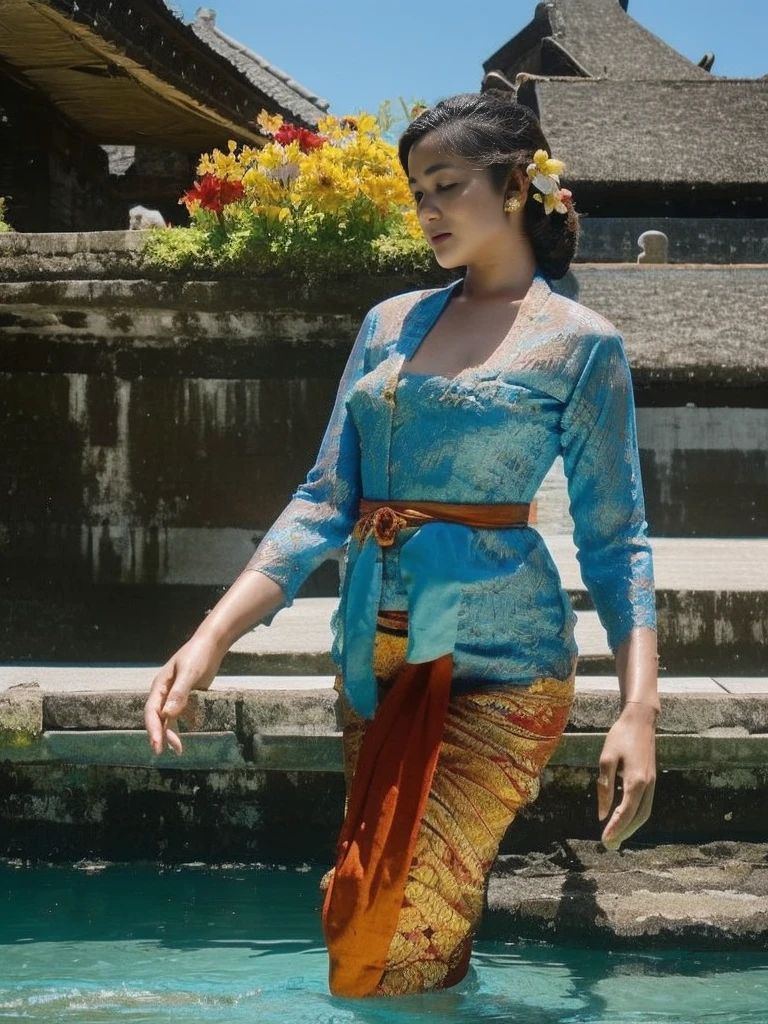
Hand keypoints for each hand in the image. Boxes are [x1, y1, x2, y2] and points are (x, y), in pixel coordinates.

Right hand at [144, 634, 224, 754]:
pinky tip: (192, 731)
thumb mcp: (189, 673)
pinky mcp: (187, 696)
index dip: (153, 729)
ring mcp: (175, 695)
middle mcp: (164, 692)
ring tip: (179, 749)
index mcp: (160, 686)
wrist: (211, 645)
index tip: (157, 745)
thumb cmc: (198, 655)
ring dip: (172, 732)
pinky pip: (182, 714)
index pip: (152, 712)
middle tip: (166, 752)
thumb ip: (179, 693)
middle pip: (158, 718)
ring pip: (169, 718)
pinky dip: (185, 724)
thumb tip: (167, 714)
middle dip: (161, 735)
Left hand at [597, 702, 656, 850]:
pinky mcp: (652, 779)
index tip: (604, 841)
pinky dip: (635, 816)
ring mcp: (652, 783)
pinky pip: (645, 804)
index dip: (616, 828)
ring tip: (616, 838)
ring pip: (644, 813)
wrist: (640, 720)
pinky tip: (624, 819)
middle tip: (608, 846)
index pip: (626, 811)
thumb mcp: (606, 759)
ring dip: (631, 828)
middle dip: (624, 833)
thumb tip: (602, 814)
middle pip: (638, 817)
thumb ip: (604, 787)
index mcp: (636, 780)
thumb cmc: (620, 736)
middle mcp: (648, 784)